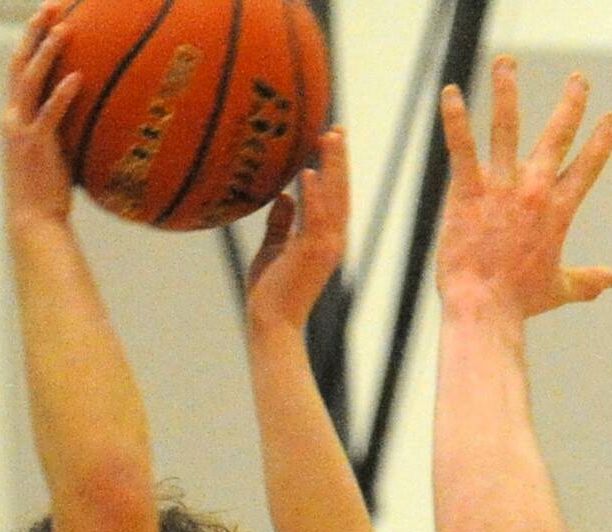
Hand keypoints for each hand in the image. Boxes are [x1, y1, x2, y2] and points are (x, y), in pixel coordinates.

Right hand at [2, 3, 83, 229]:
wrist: (34, 221)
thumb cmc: (49, 190)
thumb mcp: (56, 151)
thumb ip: (65, 128)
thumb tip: (92, 113)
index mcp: (16, 116)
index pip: (21, 68)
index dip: (32, 40)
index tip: (49, 16)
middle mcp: (13, 116)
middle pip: (19, 63)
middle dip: (34, 32)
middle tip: (51, 6)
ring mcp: (22, 130)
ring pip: (30, 80)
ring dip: (46, 52)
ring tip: (64, 28)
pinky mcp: (36, 146)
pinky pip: (50, 114)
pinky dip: (62, 94)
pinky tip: (77, 77)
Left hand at [246, 129, 349, 331]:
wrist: (271, 324)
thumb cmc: (271, 292)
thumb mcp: (274, 249)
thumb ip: (281, 223)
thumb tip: (284, 197)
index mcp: (325, 239)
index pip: (334, 197)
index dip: (335, 168)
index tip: (332, 139)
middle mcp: (332, 241)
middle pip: (341, 192)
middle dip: (339, 159)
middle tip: (337, 128)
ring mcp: (325, 247)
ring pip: (334, 199)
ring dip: (333, 167)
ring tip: (329, 137)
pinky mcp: (312, 254)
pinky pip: (315, 218)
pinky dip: (314, 194)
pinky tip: (310, 171)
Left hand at [436, 55, 611, 319]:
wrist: (485, 308)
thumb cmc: (520, 302)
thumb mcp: (560, 289)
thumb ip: (588, 279)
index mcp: (558, 211)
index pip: (587, 167)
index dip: (601, 141)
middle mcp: (534, 191)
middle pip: (558, 136)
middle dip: (571, 104)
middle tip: (579, 79)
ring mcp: (502, 187)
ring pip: (506, 128)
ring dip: (506, 91)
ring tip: (506, 62)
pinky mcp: (469, 191)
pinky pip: (462, 147)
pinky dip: (454, 119)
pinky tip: (449, 93)